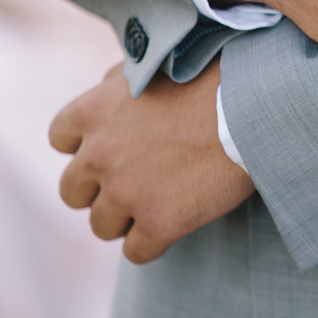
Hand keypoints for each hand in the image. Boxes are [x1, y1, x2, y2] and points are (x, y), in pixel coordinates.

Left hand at [49, 59, 252, 263]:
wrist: (257, 105)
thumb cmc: (215, 76)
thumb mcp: (155, 65)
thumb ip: (120, 84)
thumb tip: (107, 90)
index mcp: (93, 111)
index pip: (60, 139)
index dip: (86, 145)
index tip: (113, 147)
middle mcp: (99, 154)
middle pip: (72, 191)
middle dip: (100, 188)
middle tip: (136, 181)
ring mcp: (126, 192)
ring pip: (102, 226)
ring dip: (127, 217)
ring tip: (163, 201)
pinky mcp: (158, 223)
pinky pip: (137, 251)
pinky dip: (156, 240)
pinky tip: (179, 221)